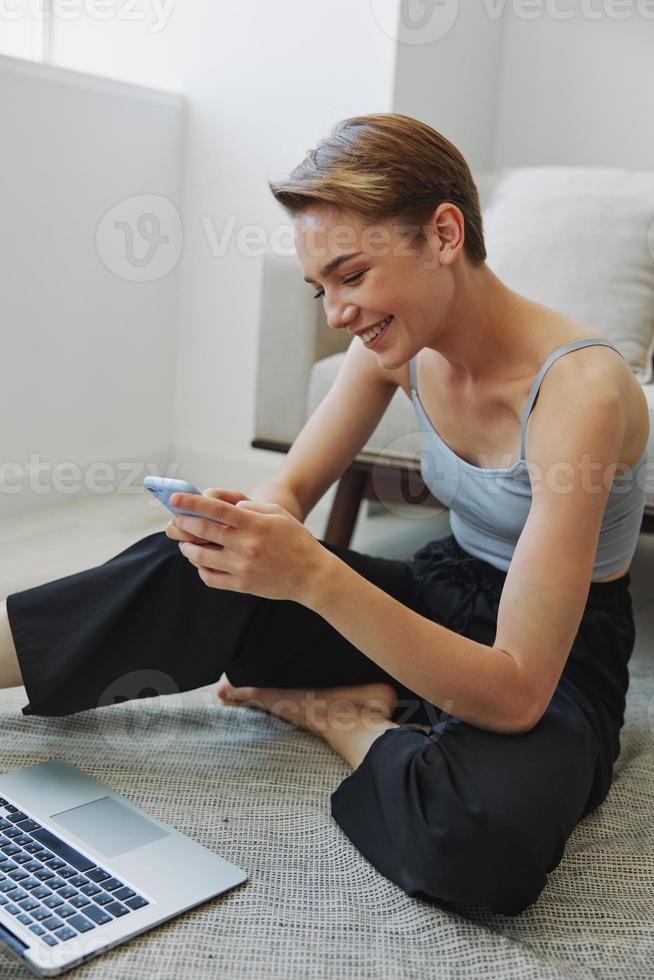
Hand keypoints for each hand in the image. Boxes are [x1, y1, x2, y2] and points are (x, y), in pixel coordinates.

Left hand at [171, 491, 330, 603]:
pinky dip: (201, 569)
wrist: (312, 576)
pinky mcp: (242, 585)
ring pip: (201, 557)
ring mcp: (242, 568)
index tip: (174, 499)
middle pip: (203, 532)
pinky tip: (203, 562)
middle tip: (175, 519)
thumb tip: (229, 509)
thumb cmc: (297, 541)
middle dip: (184, 523)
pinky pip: (210, 578)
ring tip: (187, 543)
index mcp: (255, 525)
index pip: (216, 510)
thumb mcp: (279, 515)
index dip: (192, 503)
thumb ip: (253, 508)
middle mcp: (246, 546)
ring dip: (189, 548)